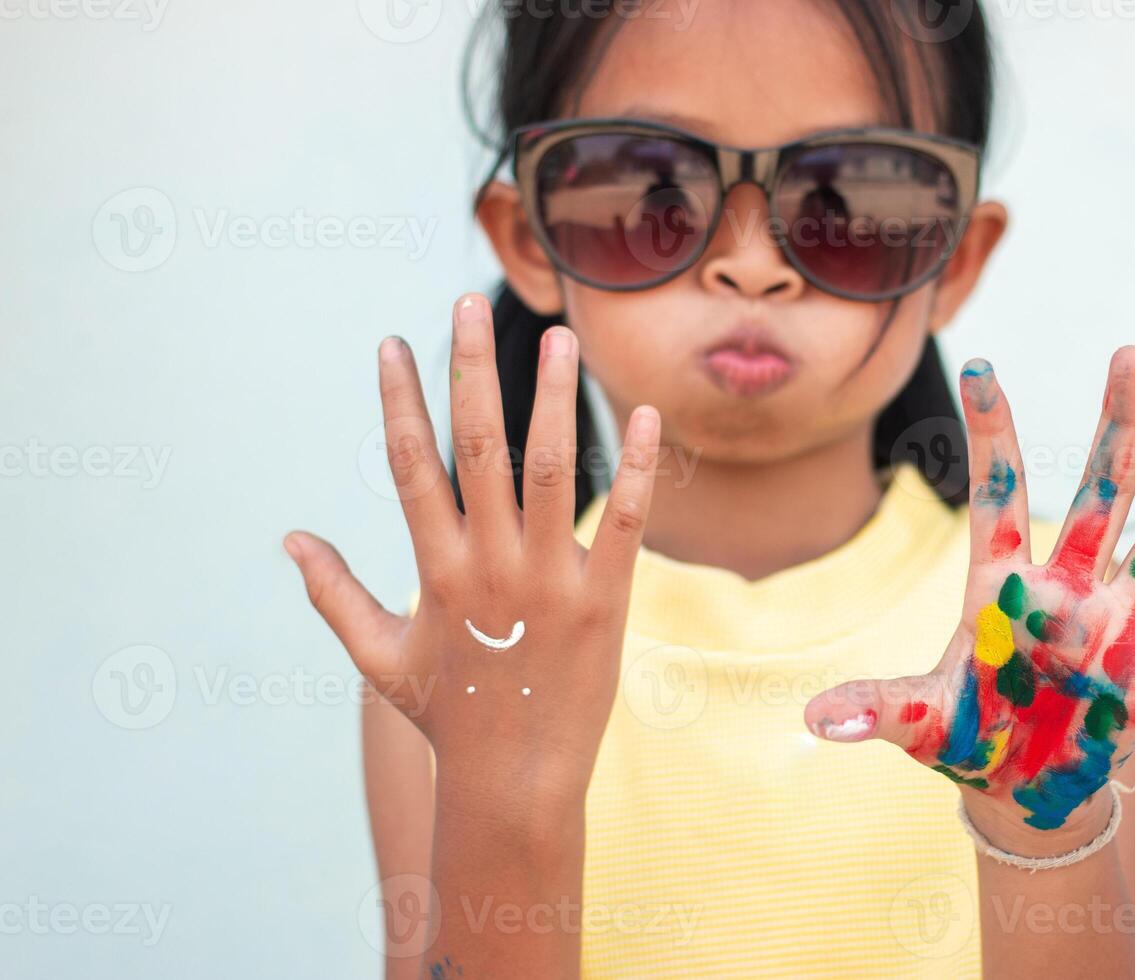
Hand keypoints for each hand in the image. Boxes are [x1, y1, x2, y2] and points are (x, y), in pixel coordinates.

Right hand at [284, 294, 660, 799]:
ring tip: (562, 337)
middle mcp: (489, 565)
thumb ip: (334, 595)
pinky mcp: (606, 600)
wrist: (516, 782)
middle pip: (480, 449)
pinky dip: (637, 469)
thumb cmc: (449, 715)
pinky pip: (625, 523)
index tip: (394, 342)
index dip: (400, 400)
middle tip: (467, 304)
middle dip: (471, 372)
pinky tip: (645, 416)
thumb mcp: (378, 657)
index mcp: (435, 571)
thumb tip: (291, 539)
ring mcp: (550, 580)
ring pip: (553, 472)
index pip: (412, 466)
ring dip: (556, 400)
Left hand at [805, 347, 1134, 833]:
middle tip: (1132, 355)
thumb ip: (874, 710)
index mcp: (1001, 585)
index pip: (997, 493)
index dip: (993, 433)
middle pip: (1096, 493)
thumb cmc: (964, 734)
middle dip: (1114, 428)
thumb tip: (814, 722)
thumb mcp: (915, 720)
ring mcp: (1114, 628)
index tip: (984, 365)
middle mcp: (1066, 589)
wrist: (1015, 784)